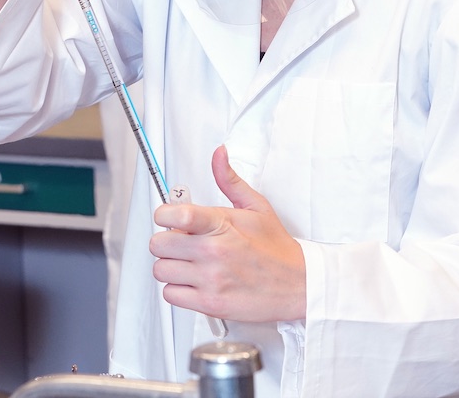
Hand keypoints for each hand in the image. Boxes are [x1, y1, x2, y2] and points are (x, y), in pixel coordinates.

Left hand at [151, 145, 306, 322]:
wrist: (299, 286)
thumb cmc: (276, 249)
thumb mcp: (256, 206)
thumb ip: (229, 180)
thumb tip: (219, 155)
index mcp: (221, 224)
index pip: (176, 215)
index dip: (164, 215)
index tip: (168, 217)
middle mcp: (213, 252)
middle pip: (159, 244)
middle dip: (166, 242)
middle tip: (181, 243)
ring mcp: (211, 279)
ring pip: (161, 270)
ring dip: (170, 266)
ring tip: (187, 263)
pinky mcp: (210, 304)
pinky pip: (171, 295)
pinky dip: (177, 289)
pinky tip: (193, 281)